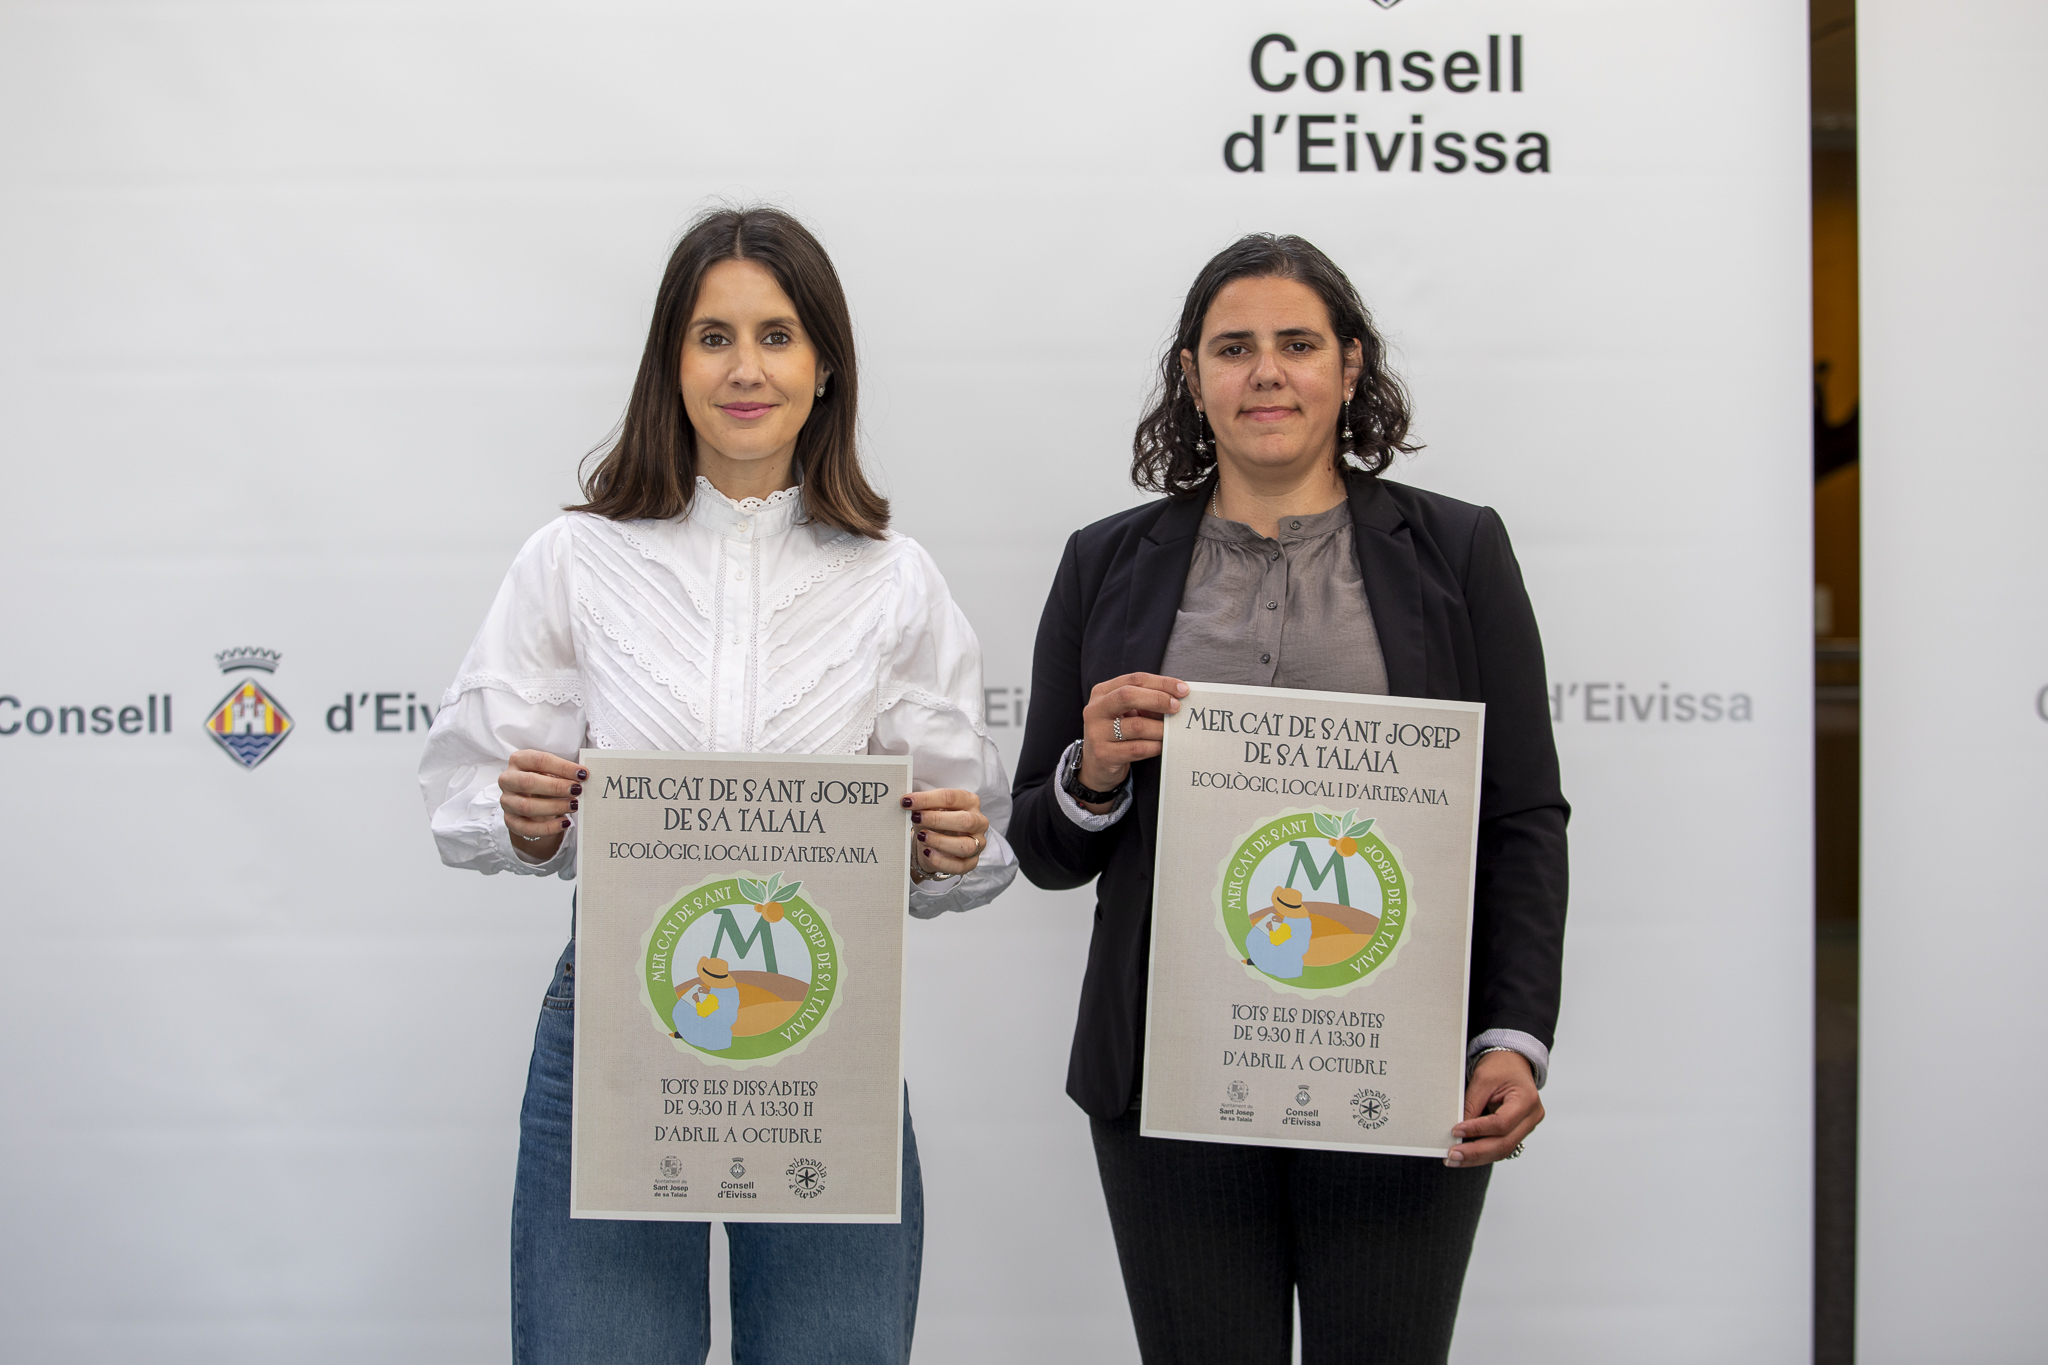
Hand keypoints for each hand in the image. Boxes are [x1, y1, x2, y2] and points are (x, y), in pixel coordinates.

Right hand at [498, 749, 586, 862]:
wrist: (531, 804)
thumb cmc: (544, 781)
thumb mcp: (551, 772)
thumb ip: (563, 773)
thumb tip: (583, 776)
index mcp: (519, 760)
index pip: (539, 760)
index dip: (562, 767)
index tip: (582, 774)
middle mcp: (508, 779)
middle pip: (528, 782)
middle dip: (555, 787)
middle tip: (577, 790)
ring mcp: (507, 801)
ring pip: (526, 806)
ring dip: (553, 807)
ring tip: (573, 805)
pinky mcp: (510, 821)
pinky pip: (527, 828)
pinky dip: (548, 827)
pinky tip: (564, 822)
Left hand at [904, 788, 988, 880]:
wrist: (935, 845)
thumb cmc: (935, 823)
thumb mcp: (929, 810)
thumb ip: (923, 806)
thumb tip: (909, 803)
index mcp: (970, 802)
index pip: (952, 798)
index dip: (928, 799)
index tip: (908, 801)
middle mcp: (978, 822)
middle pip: (965, 820)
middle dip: (937, 819)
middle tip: (916, 818)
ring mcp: (978, 843)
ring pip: (966, 846)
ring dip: (940, 841)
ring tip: (922, 837)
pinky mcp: (971, 863)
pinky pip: (959, 866)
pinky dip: (941, 860)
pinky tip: (927, 853)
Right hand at [1077, 673, 1189, 804]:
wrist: (1097, 765)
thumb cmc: (1118, 733)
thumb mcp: (1127, 712)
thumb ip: (1147, 702)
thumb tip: (1179, 696)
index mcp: (1102, 692)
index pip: (1135, 680)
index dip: (1162, 683)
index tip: (1183, 690)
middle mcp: (1095, 710)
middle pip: (1128, 696)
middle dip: (1158, 699)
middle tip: (1177, 708)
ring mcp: (1097, 733)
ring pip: (1136, 726)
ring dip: (1160, 728)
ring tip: (1171, 731)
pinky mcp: (1104, 754)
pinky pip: (1137, 749)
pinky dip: (1155, 746)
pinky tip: (1161, 745)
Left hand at [1446, 1048, 1543, 1167]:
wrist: (1513, 1061)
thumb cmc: (1501, 1066)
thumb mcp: (1483, 1078)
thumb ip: (1471, 1104)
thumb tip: (1458, 1131)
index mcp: (1527, 1100)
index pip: (1501, 1123)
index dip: (1477, 1130)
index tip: (1455, 1131)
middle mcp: (1531, 1117)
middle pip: (1504, 1143)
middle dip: (1476, 1152)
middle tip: (1452, 1156)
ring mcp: (1527, 1126)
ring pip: (1502, 1150)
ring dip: (1477, 1157)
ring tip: (1455, 1160)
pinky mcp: (1518, 1131)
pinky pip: (1501, 1146)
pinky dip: (1483, 1152)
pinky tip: (1466, 1156)